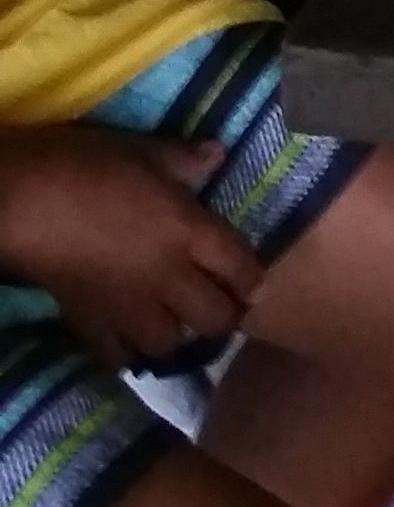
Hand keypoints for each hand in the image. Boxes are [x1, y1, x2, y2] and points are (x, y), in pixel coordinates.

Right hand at [0, 130, 260, 364]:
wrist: (25, 203)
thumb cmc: (87, 166)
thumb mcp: (142, 151)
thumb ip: (184, 160)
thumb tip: (218, 155)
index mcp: (187, 232)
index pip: (238, 266)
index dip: (252, 279)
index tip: (255, 285)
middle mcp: (166, 278)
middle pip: (213, 317)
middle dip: (225, 315)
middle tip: (223, 307)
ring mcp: (128, 308)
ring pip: (169, 344)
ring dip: (178, 335)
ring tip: (176, 322)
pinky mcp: (90, 324)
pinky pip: (119, 356)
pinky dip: (128, 353)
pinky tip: (128, 339)